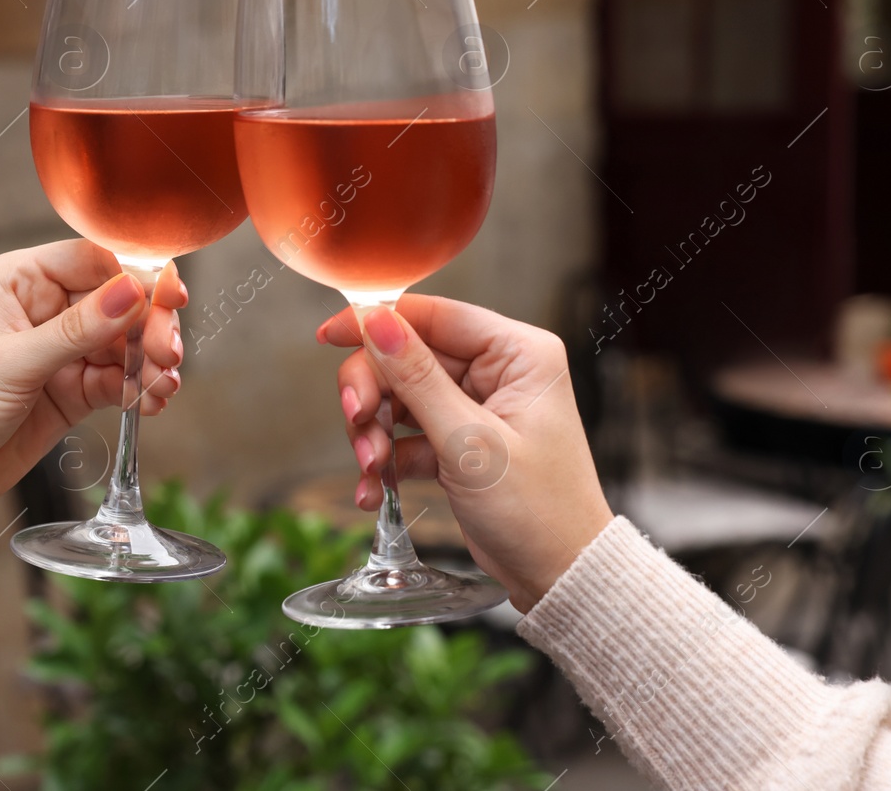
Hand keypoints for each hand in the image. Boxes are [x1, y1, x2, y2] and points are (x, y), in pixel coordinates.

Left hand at [0, 240, 187, 574]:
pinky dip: (139, 389)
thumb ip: (78, 329)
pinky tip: (151, 402)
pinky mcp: (70, 391)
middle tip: (166, 354)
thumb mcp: (11, 363)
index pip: (94, 260)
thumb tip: (135, 289)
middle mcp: (43, 309)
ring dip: (149, 361)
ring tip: (163, 385)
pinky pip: (117, 381)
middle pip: (119, 301)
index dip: (137, 276)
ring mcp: (59, 352)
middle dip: (148, 326)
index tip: (170, 299)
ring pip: (124, 344)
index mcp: (19, 281)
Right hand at [320, 296, 612, 610]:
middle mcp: (499, 372)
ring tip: (371, 470)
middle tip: (357, 422)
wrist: (559, 575)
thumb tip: (378, 322)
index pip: (435, 316)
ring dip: (374, 432)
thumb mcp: (470, 442)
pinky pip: (407, 434)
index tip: (331, 335)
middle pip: (408, 357)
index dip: (378, 322)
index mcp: (518, 353)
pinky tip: (375, 488)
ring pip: (400, 396)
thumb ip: (418, 379)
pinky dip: (387, 459)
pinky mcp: (460, 440)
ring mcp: (477, 407)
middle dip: (374, 393)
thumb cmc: (539, 511)